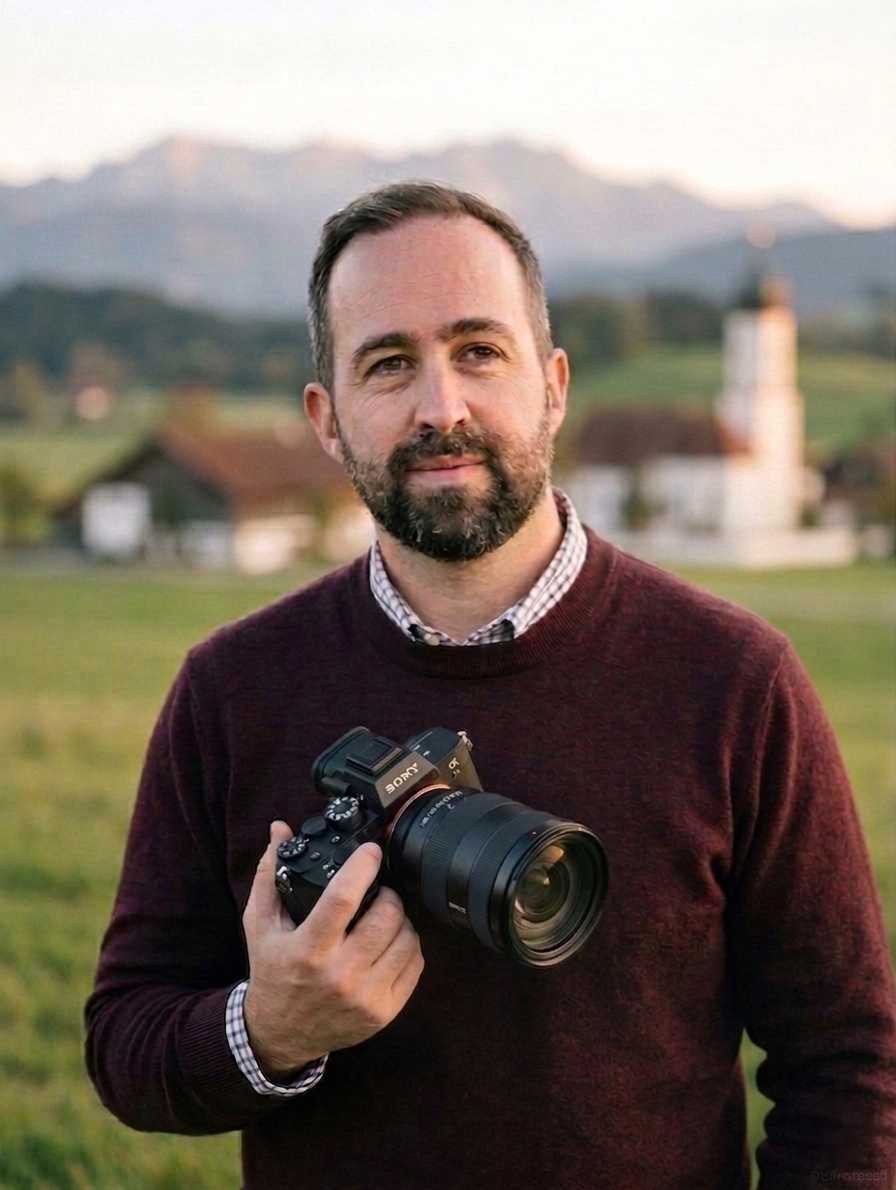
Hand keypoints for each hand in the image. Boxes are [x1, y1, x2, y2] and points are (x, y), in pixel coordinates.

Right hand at [242, 821, 424, 1080]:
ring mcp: (365, 997)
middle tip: (378, 891)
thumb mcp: (260, 924)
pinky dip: (408, 946)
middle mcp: (339, 975)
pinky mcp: (384, 1012)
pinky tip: (390, 942)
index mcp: (307, 950)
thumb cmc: (272, 971)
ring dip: (400, 919)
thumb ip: (270, 874)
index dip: (363, 866)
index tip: (371, 850)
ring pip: (406, 938)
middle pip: (386, 916)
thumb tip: (279, 829)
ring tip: (384, 916)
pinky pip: (415, 965)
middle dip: (387, 893)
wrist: (280, 1035)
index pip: (344, 898)